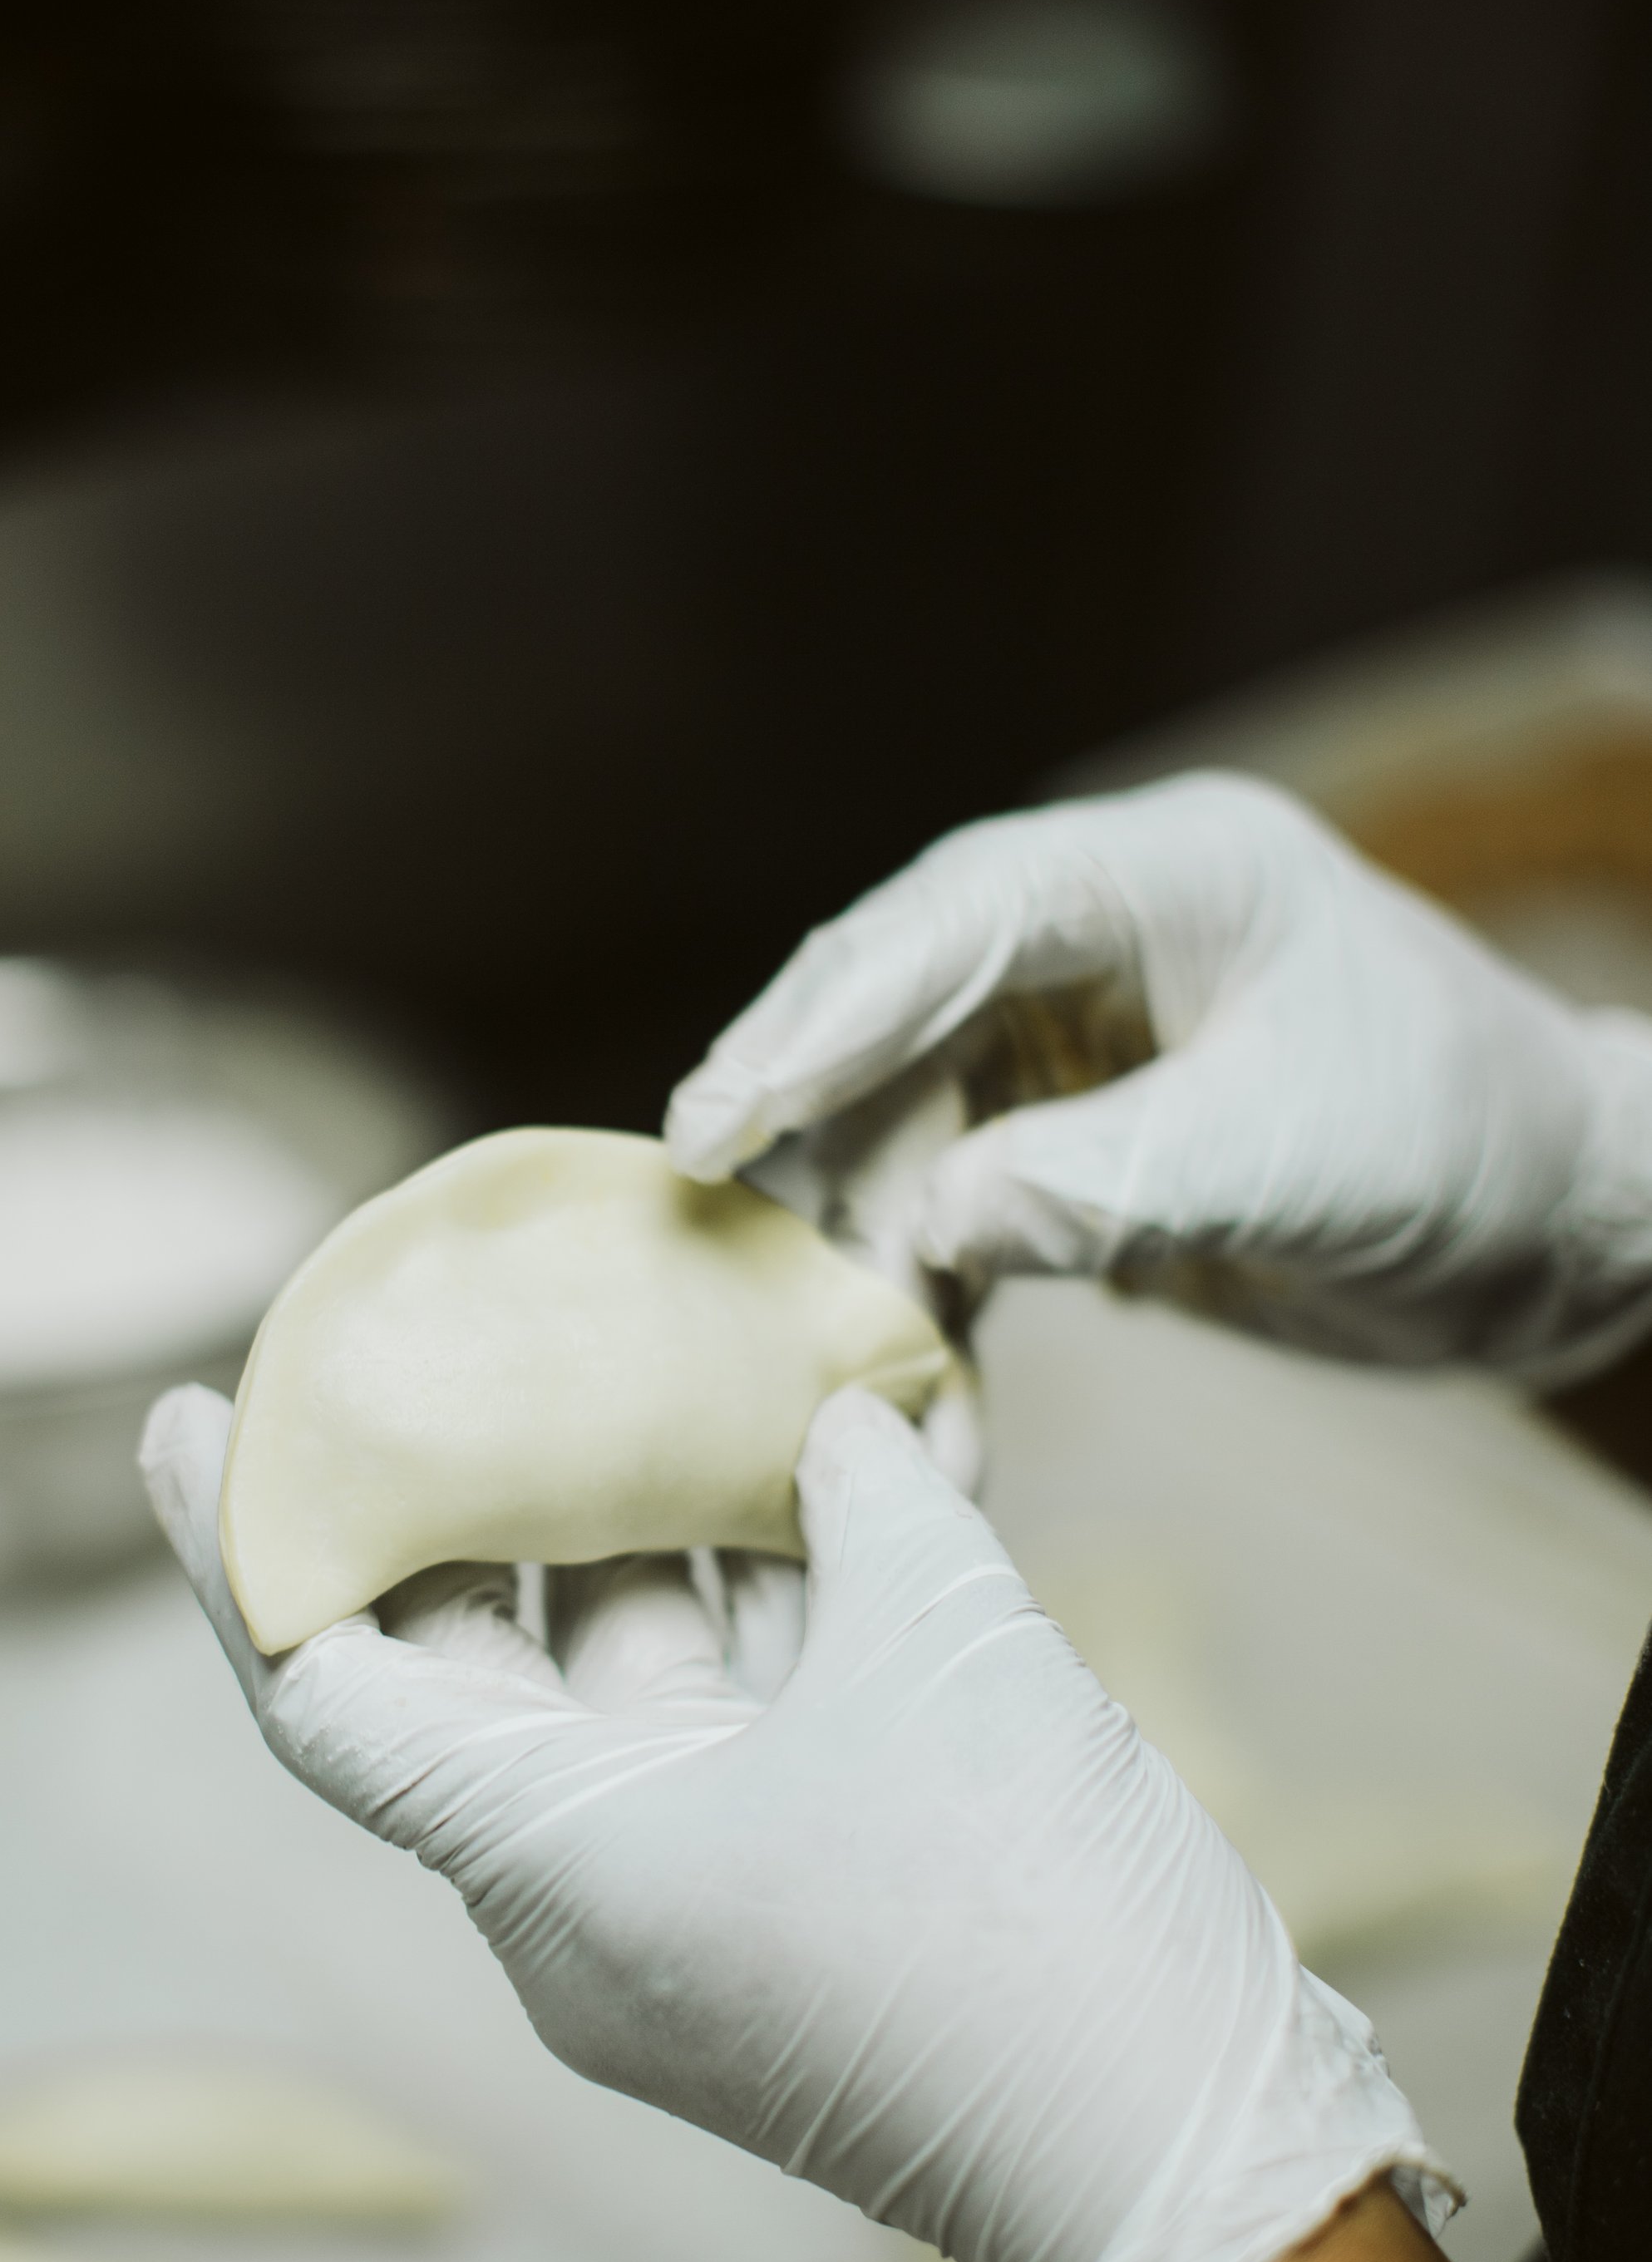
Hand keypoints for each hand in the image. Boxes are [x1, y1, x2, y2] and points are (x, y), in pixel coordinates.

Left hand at [141, 1378, 1444, 2261]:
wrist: (1193, 2171)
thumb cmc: (1036, 1928)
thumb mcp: (949, 1655)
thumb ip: (869, 1501)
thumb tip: (842, 1407)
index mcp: (556, 1862)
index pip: (321, 1692)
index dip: (240, 1547)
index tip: (185, 1414)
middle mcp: (586, 1901)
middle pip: (469, 1668)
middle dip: (473, 1496)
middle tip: (464, 1338)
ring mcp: (689, 1916)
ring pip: (622, 1686)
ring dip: (654, 1532)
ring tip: (665, 1359)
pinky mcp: (789, 1917)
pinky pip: (735, 1731)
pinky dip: (771, 1610)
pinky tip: (835, 1470)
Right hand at [665, 771, 1651, 1377]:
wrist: (1556, 1232)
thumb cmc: (1465, 1146)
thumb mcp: (1296, 1159)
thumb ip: (1110, 1180)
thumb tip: (928, 1222)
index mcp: (1161, 876)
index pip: (951, 922)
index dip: (826, 1014)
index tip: (723, 1110)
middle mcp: (1098, 940)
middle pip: (898, 1011)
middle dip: (805, 1116)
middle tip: (704, 1204)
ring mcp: (1081, 1043)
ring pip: (909, 1117)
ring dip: (862, 1232)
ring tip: (811, 1336)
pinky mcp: (1078, 1141)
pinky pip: (959, 1202)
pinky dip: (928, 1292)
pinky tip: (905, 1386)